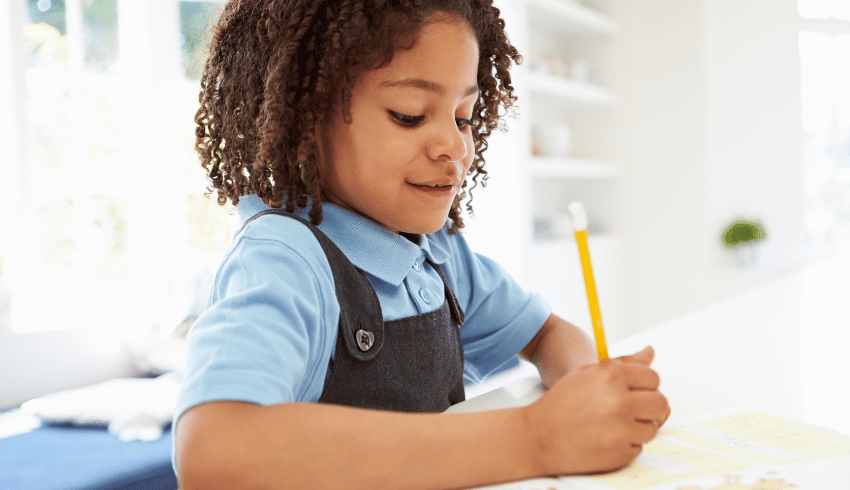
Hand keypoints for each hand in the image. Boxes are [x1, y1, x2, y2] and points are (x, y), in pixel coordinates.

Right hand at [522, 346, 669, 475]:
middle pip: (660, 403)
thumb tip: (651, 351)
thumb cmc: (561, 402)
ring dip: (638, 427)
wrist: (537, 435)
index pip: (653, 378)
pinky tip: (607, 438)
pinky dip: (626, 444)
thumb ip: (623, 363)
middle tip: (630, 410)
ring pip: (652, 428)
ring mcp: (621, 429)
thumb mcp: (588, 373)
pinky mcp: (619, 452)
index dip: (645, 385)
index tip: (634, 391)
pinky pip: (639, 447)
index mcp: (612, 376)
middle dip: (649, 407)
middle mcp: (619, 400)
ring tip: (614, 424)